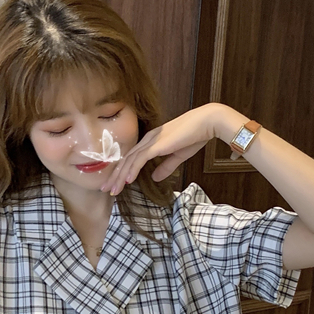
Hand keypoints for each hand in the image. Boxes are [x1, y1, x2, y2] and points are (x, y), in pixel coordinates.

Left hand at [102, 103, 245, 195]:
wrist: (206, 123)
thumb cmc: (195, 136)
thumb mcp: (178, 156)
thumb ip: (165, 167)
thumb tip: (154, 178)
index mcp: (152, 142)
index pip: (132, 158)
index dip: (122, 172)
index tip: (115, 184)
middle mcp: (148, 140)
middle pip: (127, 160)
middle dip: (115, 176)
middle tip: (106, 189)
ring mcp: (151, 141)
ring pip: (130, 161)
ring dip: (121, 176)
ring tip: (113, 189)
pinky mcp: (157, 144)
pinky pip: (141, 158)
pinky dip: (133, 169)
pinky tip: (128, 180)